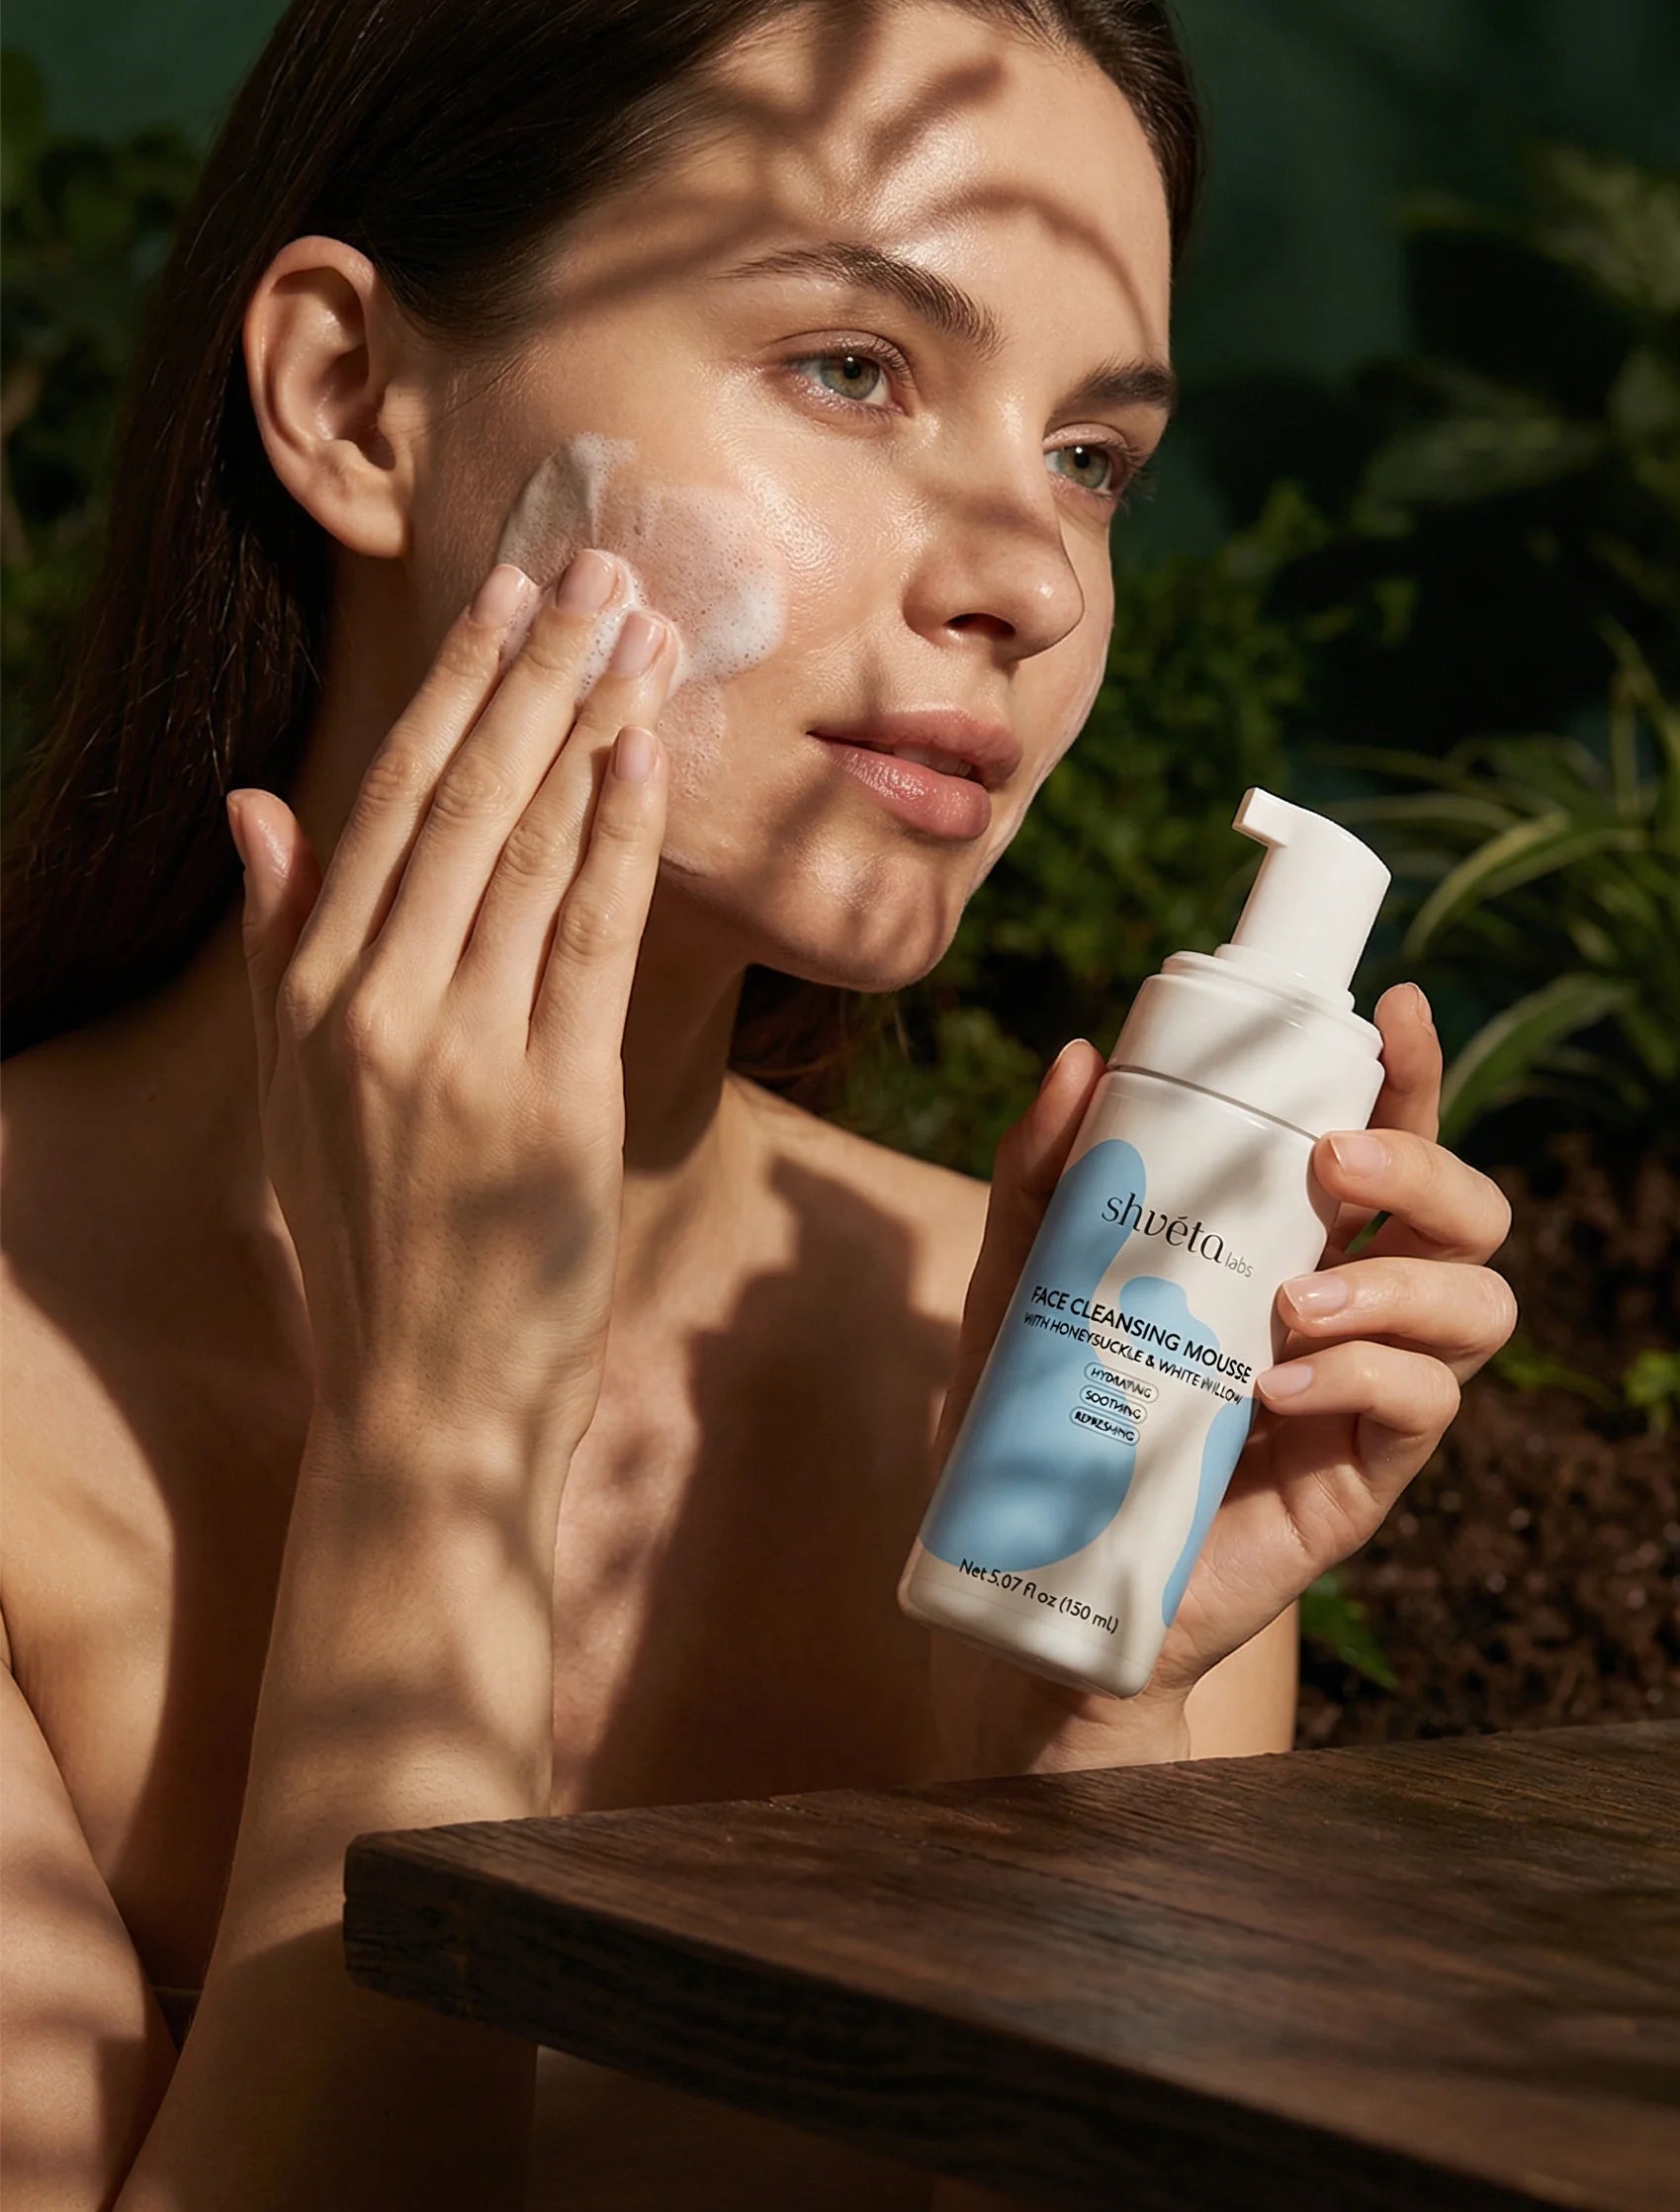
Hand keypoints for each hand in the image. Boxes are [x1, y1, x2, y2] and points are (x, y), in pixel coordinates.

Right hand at [226, 548, 678, 1453]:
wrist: (425, 1400)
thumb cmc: (367, 1245)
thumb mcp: (290, 1095)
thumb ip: (278, 945)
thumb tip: (255, 805)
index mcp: (313, 995)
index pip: (389, 803)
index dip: (453, 688)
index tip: (503, 594)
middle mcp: (376, 1007)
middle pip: (464, 801)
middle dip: (534, 670)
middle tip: (598, 565)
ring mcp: (462, 1053)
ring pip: (529, 850)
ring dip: (588, 725)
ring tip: (642, 628)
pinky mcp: (551, 1102)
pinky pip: (588, 939)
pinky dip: (617, 838)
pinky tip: (645, 753)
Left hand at [927, 982, 1514, 1771]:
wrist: (1045, 1571)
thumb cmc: (1047, 1414)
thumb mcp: (1028, 1279)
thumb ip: (1044, 1176)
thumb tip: (1075, 1056)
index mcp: (1293, 1239)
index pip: (1385, 1137)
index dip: (1411, 1072)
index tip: (1396, 1008)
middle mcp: (1353, 1303)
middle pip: (1469, 1212)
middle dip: (1428, 1164)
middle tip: (1334, 1165)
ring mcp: (1370, 1391)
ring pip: (1479, 1306)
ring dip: (1402, 1282)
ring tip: (1293, 1305)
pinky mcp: (1364, 1476)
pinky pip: (1426, 1407)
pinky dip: (1367, 1377)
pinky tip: (1281, 1385)